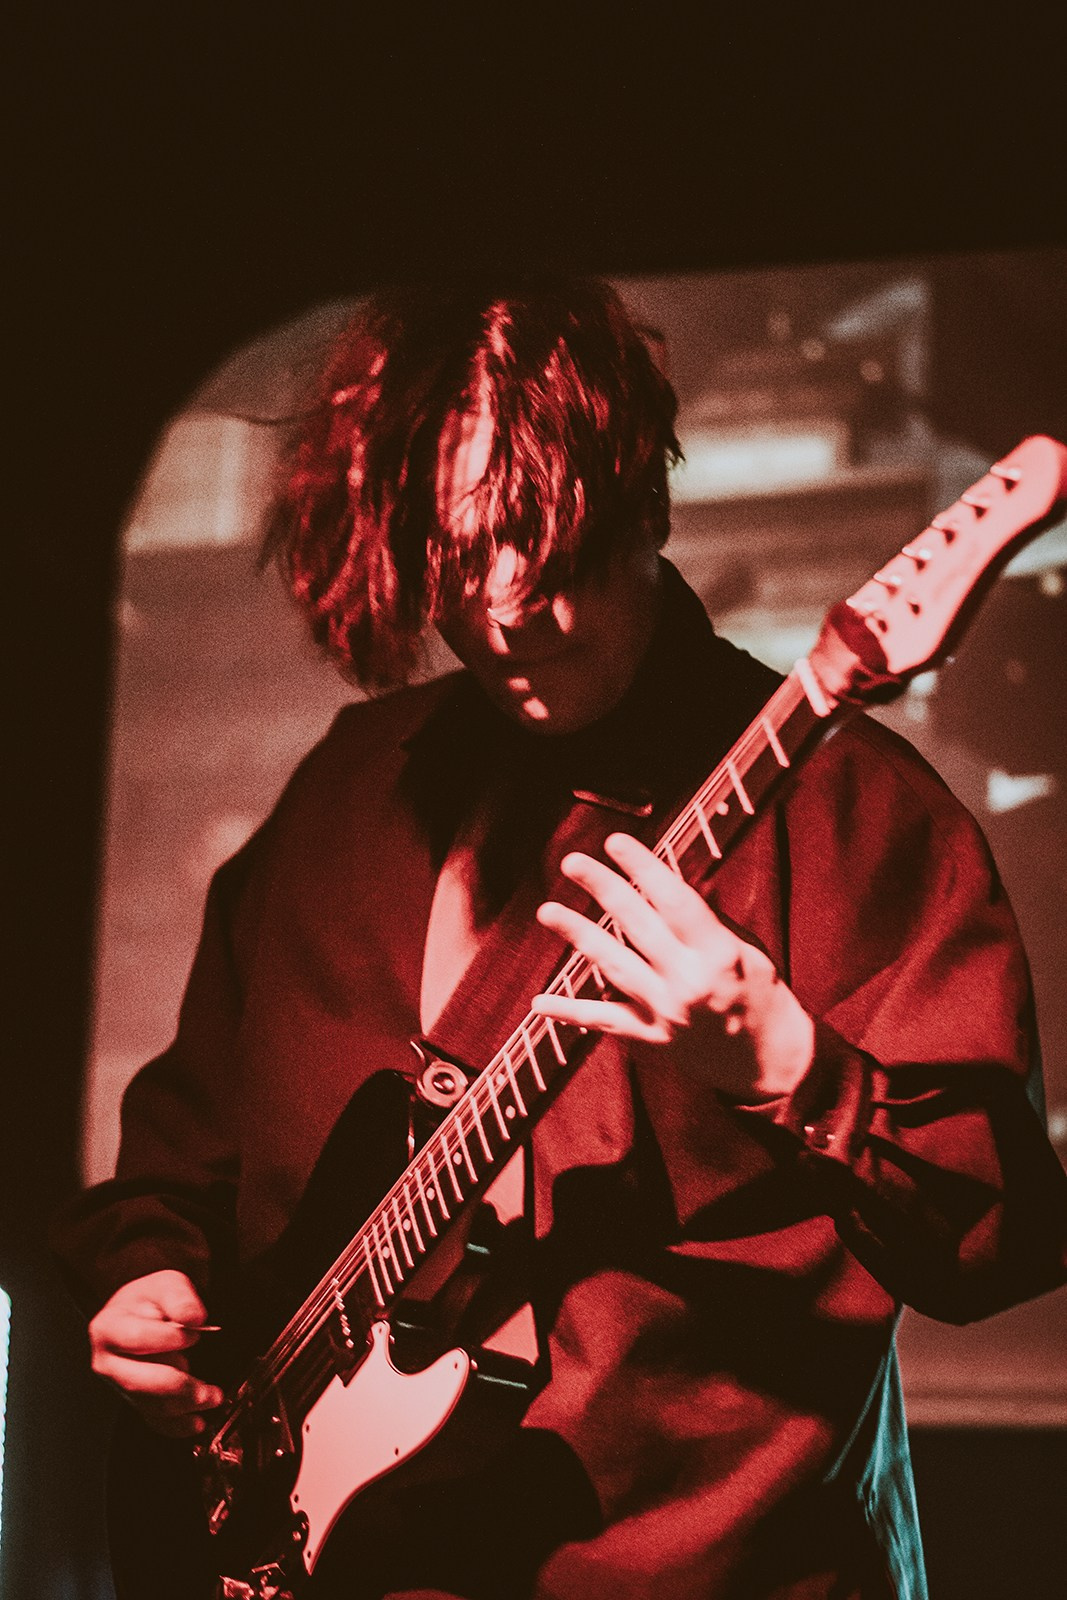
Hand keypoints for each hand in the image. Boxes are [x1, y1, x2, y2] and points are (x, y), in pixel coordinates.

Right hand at [88, 1270, 224, 1437]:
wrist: (145, 1313)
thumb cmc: (153, 1300)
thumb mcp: (168, 1284)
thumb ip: (180, 1298)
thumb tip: (193, 1318)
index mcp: (108, 1328)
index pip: (138, 1338)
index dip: (170, 1338)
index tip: (195, 1333)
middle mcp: (107, 1362)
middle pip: (139, 1381)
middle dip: (179, 1386)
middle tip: (208, 1387)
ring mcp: (119, 1386)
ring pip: (149, 1404)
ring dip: (184, 1405)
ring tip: (212, 1396)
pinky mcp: (134, 1401)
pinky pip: (153, 1420)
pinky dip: (176, 1426)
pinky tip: (198, 1422)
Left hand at [533, 832, 813, 1099]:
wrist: (773, 1061)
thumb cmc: (762, 995)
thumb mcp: (747, 950)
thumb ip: (705, 923)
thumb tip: (661, 887)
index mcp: (719, 953)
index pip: (674, 900)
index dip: (643, 867)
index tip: (617, 842)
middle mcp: (690, 981)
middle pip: (637, 925)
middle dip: (603, 888)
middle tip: (573, 862)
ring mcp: (667, 1012)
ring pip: (614, 965)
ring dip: (578, 935)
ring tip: (548, 911)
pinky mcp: (653, 1039)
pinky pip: (606, 1022)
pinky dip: (571, 1012)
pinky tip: (540, 1002)